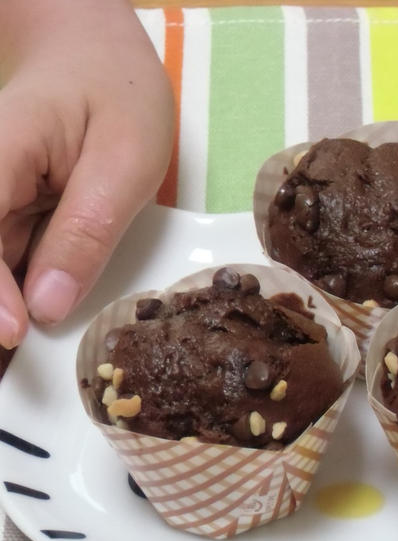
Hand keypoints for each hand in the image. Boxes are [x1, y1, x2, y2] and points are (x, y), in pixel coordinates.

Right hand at [0, 0, 173, 347]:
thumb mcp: (123, 161)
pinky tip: (26, 327)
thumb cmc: (117, 93)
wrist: (96, 54)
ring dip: (2, 307)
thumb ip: (86, 231)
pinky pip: (5, 261)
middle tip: (11, 366)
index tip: (13, 332)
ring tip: (17, 361)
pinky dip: (15, 294)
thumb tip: (48, 307)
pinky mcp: (5, 214)